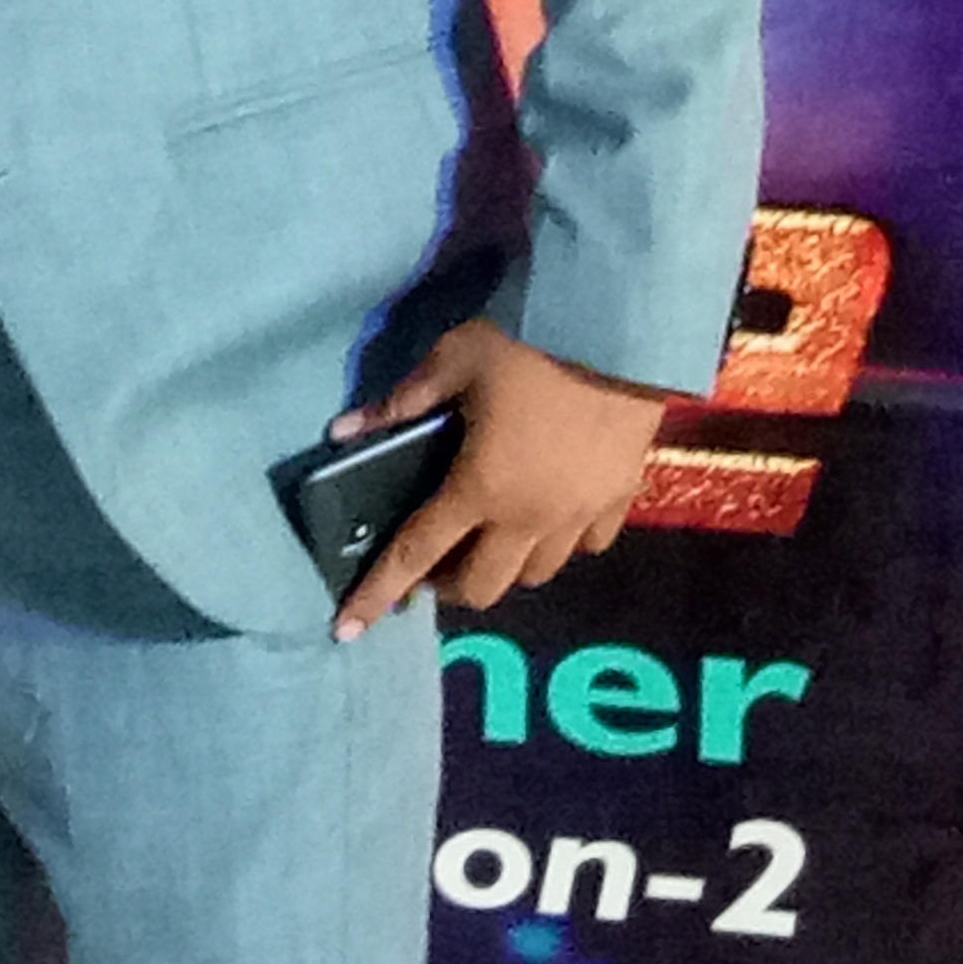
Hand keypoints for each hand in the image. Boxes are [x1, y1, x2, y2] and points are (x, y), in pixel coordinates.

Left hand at [337, 319, 667, 637]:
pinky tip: (550, 515)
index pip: (415, 554)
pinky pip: (585, 546)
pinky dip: (560, 543)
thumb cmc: (528, 345)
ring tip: (491, 536)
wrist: (620, 333)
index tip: (348, 631)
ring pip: (535, 574)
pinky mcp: (619, 502)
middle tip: (435, 559)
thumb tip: (342, 431)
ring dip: (504, 566)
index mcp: (479, 488)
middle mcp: (528, 518)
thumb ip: (401, 402)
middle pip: (482, 586)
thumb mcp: (453, 359)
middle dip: (449, 585)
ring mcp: (579, 516)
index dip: (377, 593)